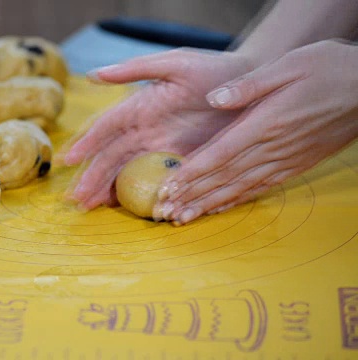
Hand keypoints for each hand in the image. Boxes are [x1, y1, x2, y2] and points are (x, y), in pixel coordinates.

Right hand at [63, 48, 252, 208]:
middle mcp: (146, 132)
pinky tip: (128, 211)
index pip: (106, 129)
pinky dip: (143, 197)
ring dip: (108, 191)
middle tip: (76, 199)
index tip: (69, 161)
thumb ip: (136, 69)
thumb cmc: (215, 69)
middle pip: (112, 158)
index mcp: (140, 108)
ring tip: (91, 207)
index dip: (87, 144)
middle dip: (92, 178)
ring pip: (129, 173)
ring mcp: (163, 151)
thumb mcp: (176, 63)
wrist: (255, 87)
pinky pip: (159, 184)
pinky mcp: (184, 165)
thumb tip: (93, 75)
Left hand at [156, 40, 357, 224]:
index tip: (168, 188)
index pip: (219, 155)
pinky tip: (219, 209)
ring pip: (238, 188)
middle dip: (190, 196)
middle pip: (223, 177)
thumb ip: (249, 85)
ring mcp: (284, 160)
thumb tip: (214, 99)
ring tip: (182, 218)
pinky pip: (259, 188)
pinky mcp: (295, 166)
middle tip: (163, 212)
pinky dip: (236, 200)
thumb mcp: (289, 65)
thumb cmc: (329, 70)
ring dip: (208, 204)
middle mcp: (272, 148)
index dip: (191, 174)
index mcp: (265, 124)